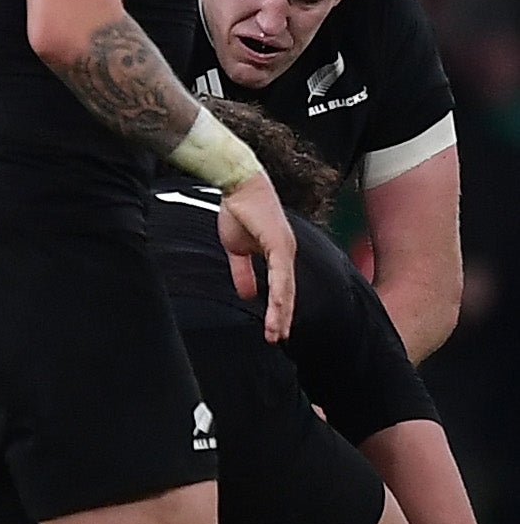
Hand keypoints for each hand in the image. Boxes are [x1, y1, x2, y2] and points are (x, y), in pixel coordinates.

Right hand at [218, 171, 298, 342]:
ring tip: (276, 332)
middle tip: (278, 338)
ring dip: (281, 312)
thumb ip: (243, 272)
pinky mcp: (278, 244)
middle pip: (288, 293)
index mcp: (278, 255)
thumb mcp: (236, 249)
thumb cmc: (238, 211)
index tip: (275, 329)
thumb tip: (246, 294)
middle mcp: (287, 253)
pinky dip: (278, 293)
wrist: (237, 185)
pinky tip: (275, 308)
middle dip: (283, 317)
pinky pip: (279, 274)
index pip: (282, 288)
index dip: (279, 309)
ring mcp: (285, 249)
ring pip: (286, 288)